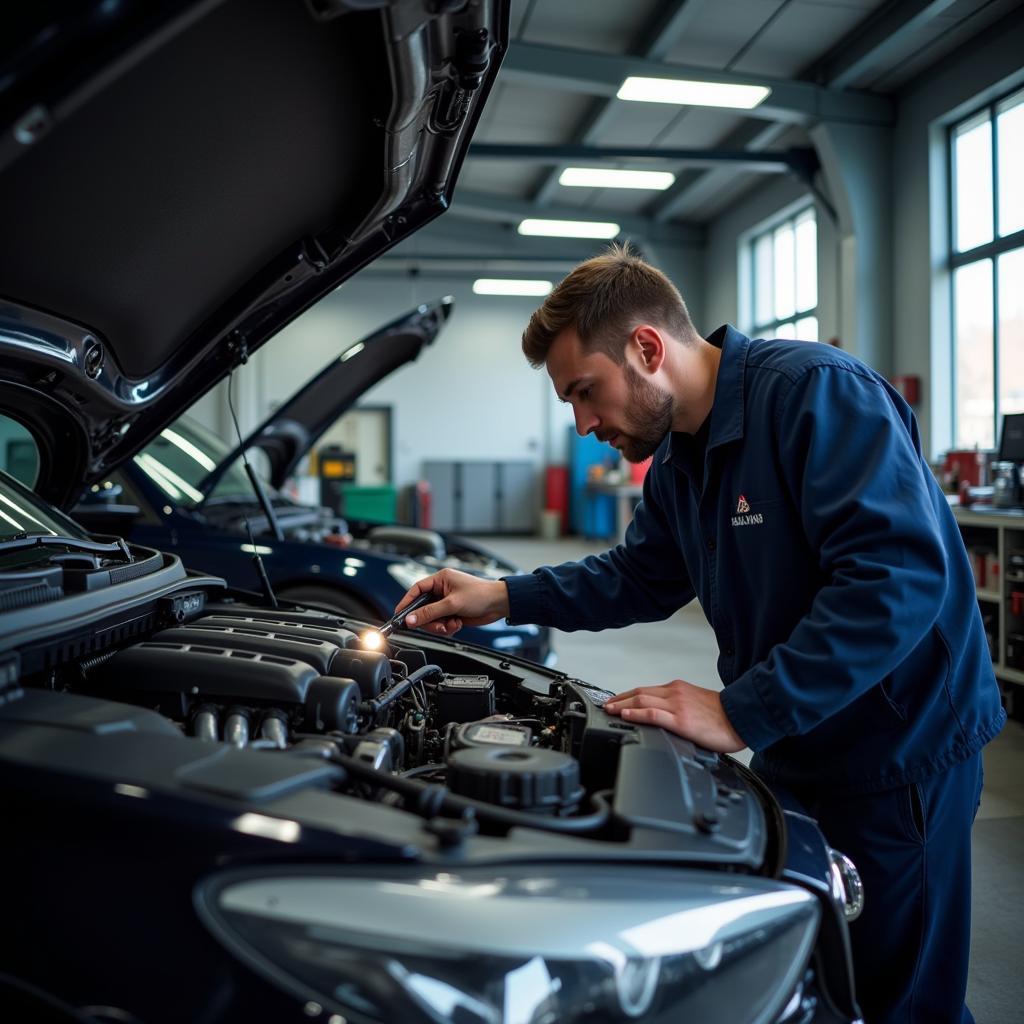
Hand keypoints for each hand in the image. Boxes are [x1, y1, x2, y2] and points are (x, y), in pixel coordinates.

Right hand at [393, 568, 509, 636]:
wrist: (500, 604)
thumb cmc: (481, 594)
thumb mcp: (452, 604)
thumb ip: (430, 612)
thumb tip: (411, 619)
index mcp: (440, 579)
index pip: (416, 589)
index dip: (406, 602)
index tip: (400, 614)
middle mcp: (442, 590)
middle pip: (422, 608)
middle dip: (429, 620)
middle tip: (435, 625)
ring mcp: (447, 602)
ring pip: (432, 618)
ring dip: (440, 625)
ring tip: (451, 624)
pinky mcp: (453, 613)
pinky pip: (441, 624)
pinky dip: (448, 627)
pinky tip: (457, 624)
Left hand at [603, 679, 745, 752]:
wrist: (743, 718)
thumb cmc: (723, 716)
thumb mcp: (696, 704)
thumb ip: (679, 707)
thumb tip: (664, 718)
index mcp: (678, 689)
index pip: (645, 690)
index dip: (627, 695)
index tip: (615, 701)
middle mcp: (675, 693)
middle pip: (639, 693)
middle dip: (619, 699)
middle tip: (606, 705)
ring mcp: (678, 705)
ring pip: (642, 700)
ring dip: (622, 705)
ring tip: (610, 710)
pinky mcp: (682, 720)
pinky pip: (654, 714)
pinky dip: (637, 713)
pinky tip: (627, 715)